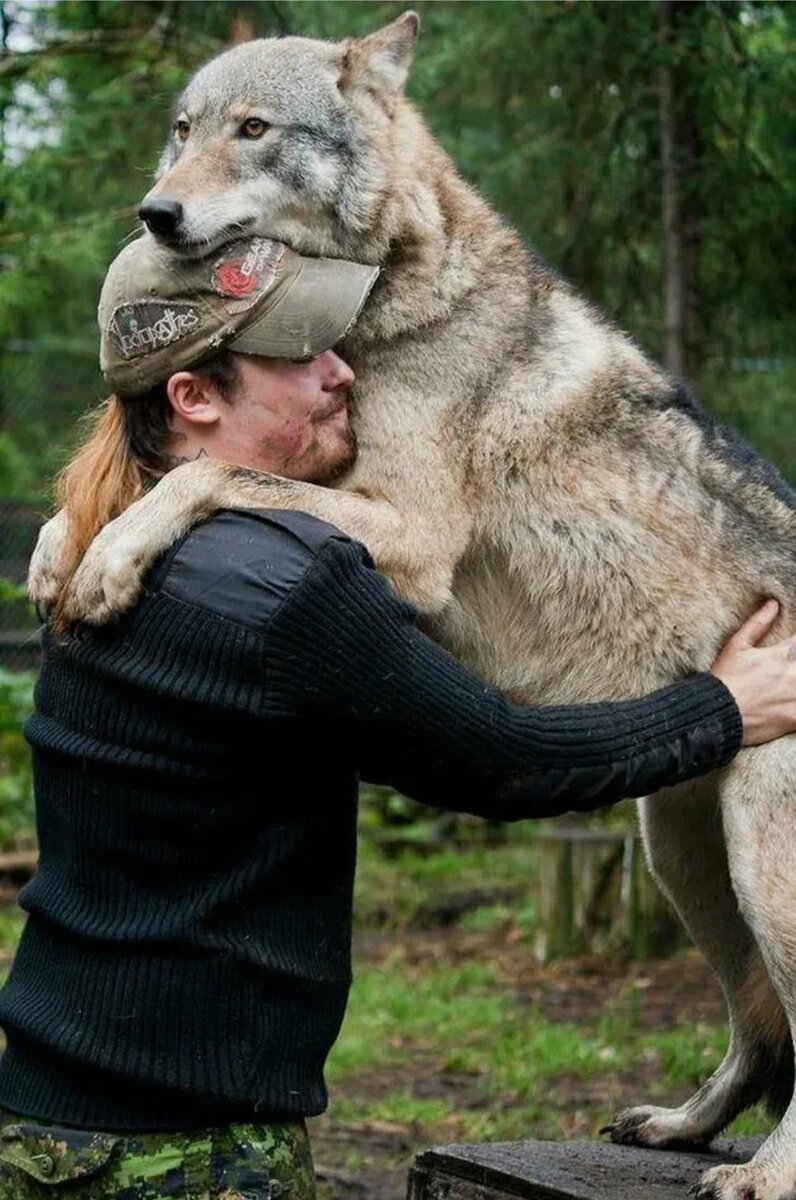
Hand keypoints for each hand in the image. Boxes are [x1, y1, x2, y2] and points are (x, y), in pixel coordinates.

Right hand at [711, 600, 795, 746]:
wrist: (714, 713)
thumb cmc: (725, 678)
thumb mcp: (736, 646)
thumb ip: (758, 624)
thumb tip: (773, 604)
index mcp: (782, 654)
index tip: (793, 647)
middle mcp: (793, 674)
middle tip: (790, 669)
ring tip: (790, 683)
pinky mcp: (794, 718)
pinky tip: (791, 702)